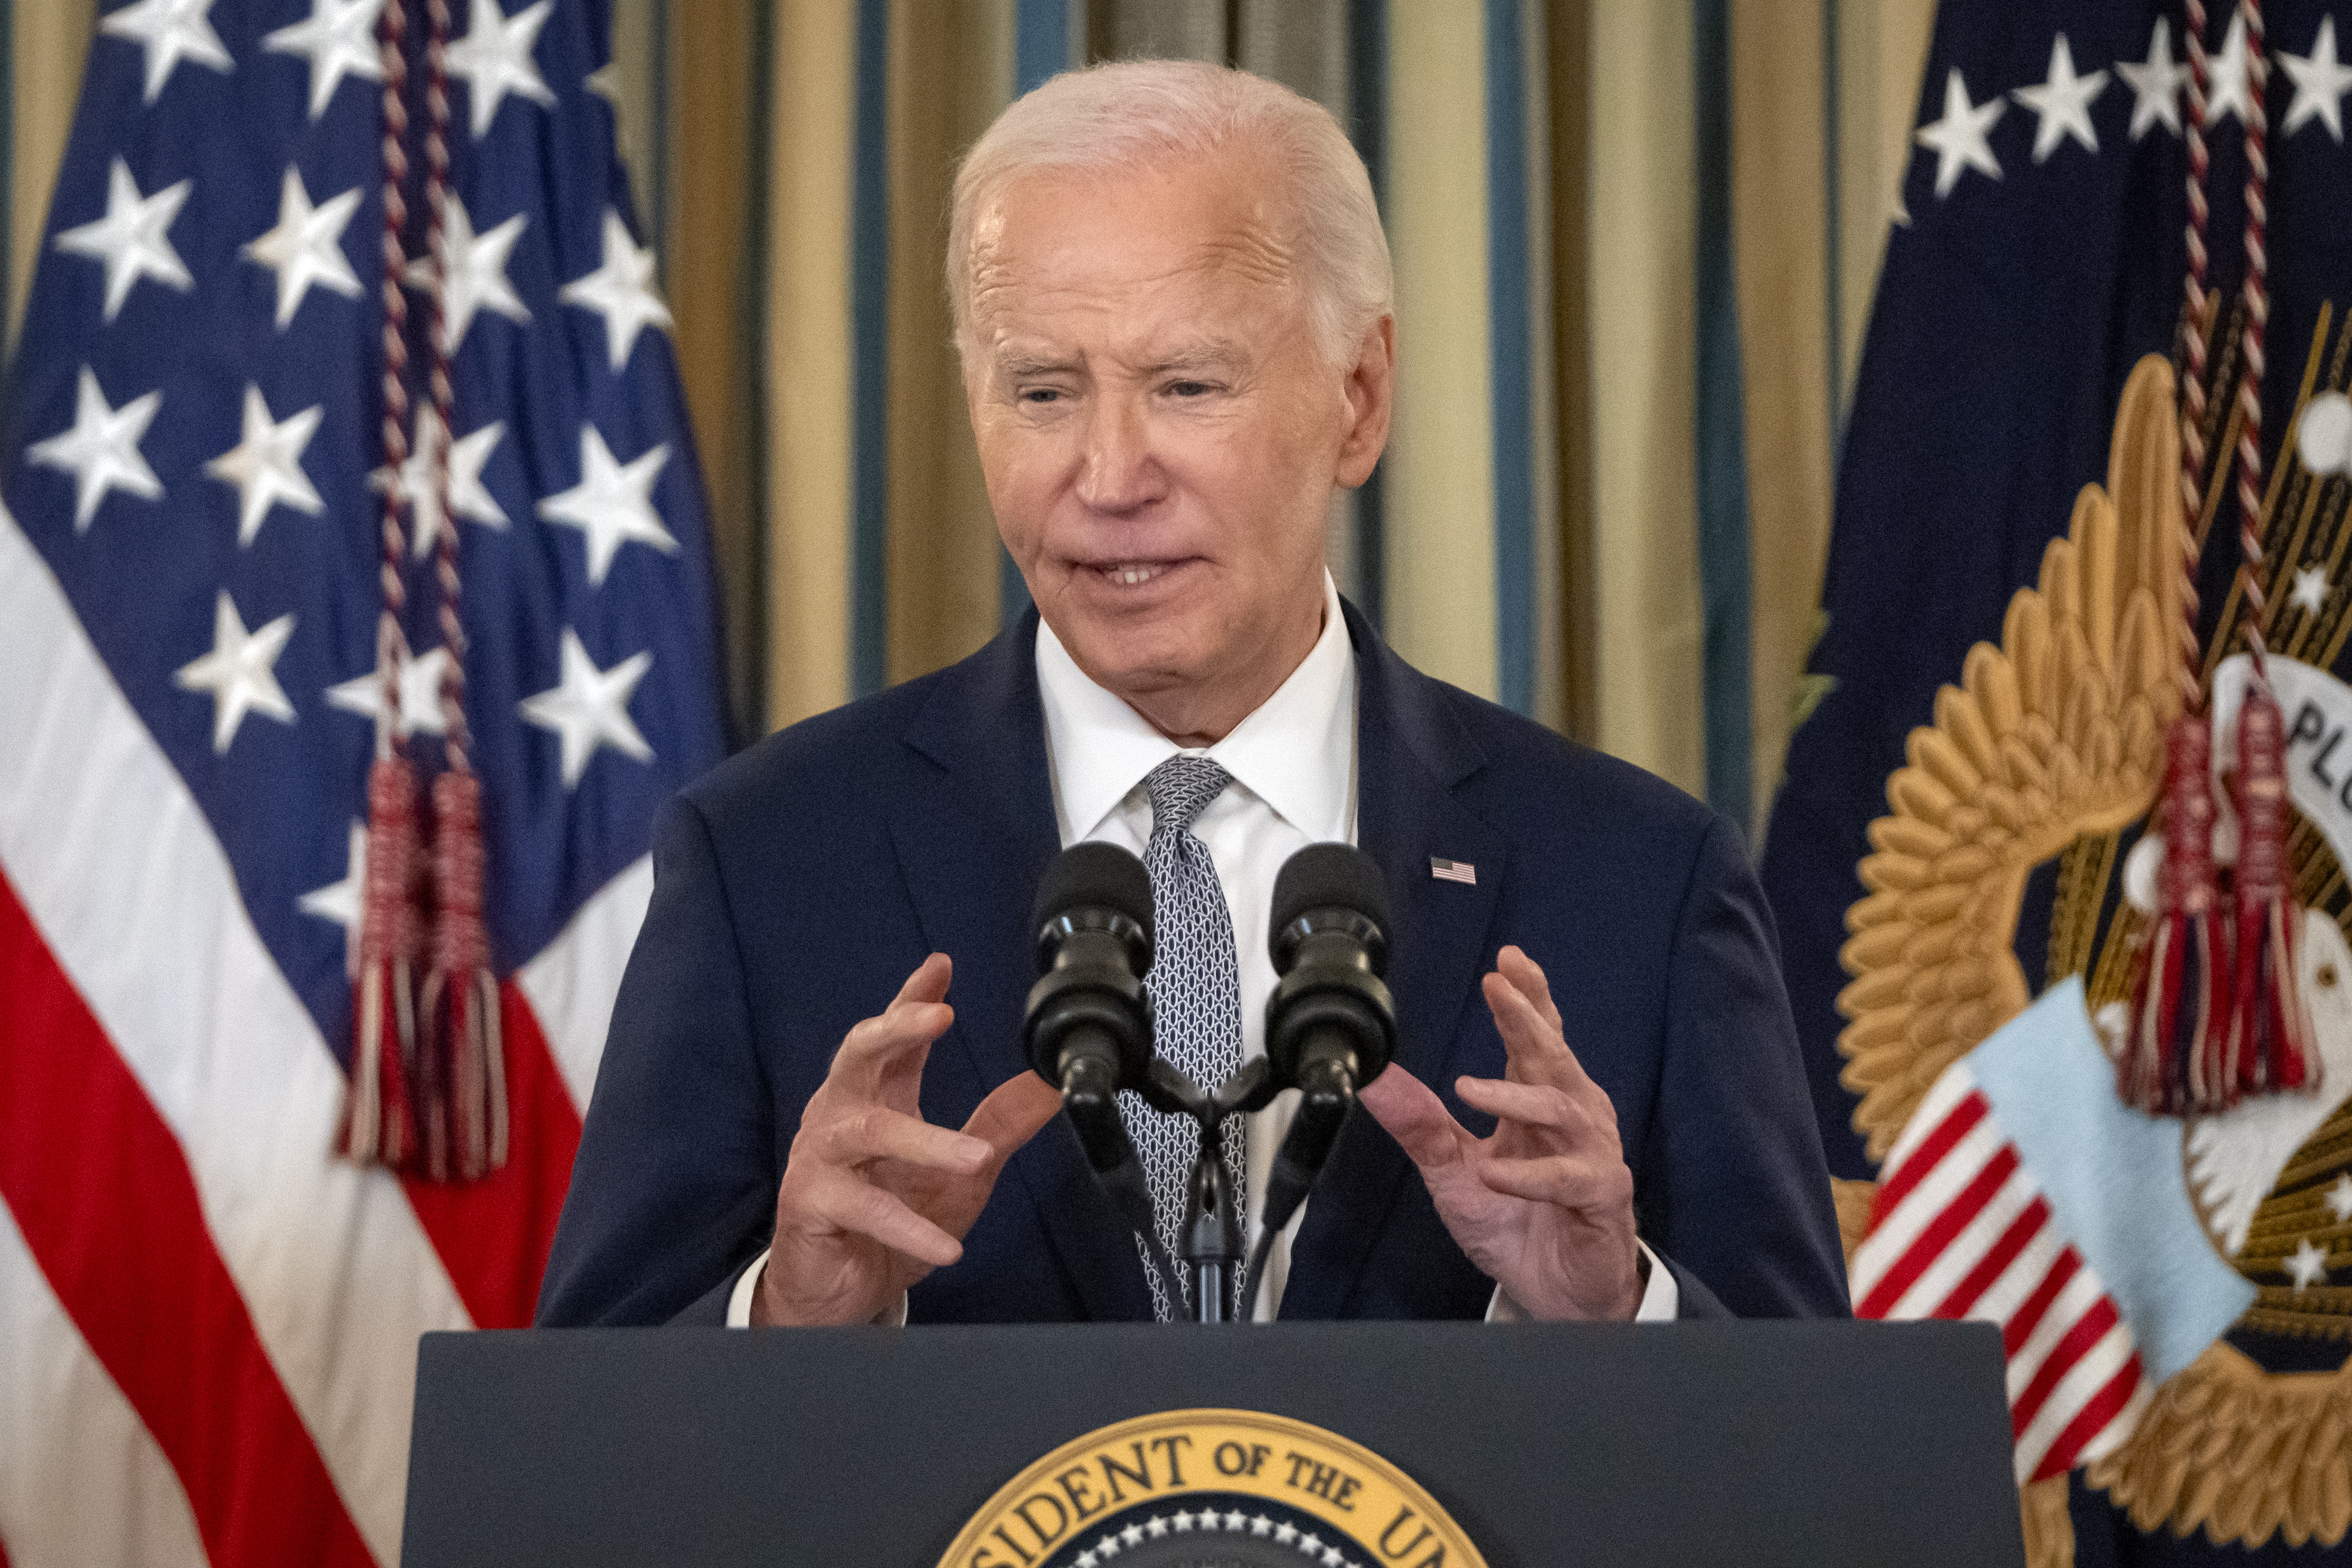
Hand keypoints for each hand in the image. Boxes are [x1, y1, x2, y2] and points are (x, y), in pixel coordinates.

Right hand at [753, 954, 1061, 1324]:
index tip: (940, 966)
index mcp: (878, 1097)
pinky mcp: (810, 1203)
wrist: (840, 1292)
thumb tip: (1048, 1086)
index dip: (914, 1000)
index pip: (895, 1037)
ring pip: (868, 1132)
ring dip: (925, 1142)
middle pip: (860, 1053)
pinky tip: (946, 1247)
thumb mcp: (961, 1174)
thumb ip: (998, 1127)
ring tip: (976, 1160)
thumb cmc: (893, 1223)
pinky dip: (908, 1228)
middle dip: (897, 1027)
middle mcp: (843, 1115)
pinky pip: (862, 1208)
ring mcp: (822, 1157)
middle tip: (940, 1016)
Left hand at [1358, 945, 1641, 1319]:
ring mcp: (1591, 1153)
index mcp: (1537, 1102)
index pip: (1536, 1038)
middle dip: (1528, 1017)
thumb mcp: (1453, 1171)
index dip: (1526, 997)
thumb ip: (1421, 1125)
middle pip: (1554, 1055)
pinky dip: (1532, 1174)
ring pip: (1562, 1108)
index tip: (1506, 961)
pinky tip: (1496, 1174)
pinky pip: (1570, 1177)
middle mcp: (1571, 1117)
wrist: (1555, 1291)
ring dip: (1514, 1096)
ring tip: (1468, 1088)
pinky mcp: (1602, 1195)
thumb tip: (1374, 1080)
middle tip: (1500, 987)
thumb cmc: (1515, 1221)